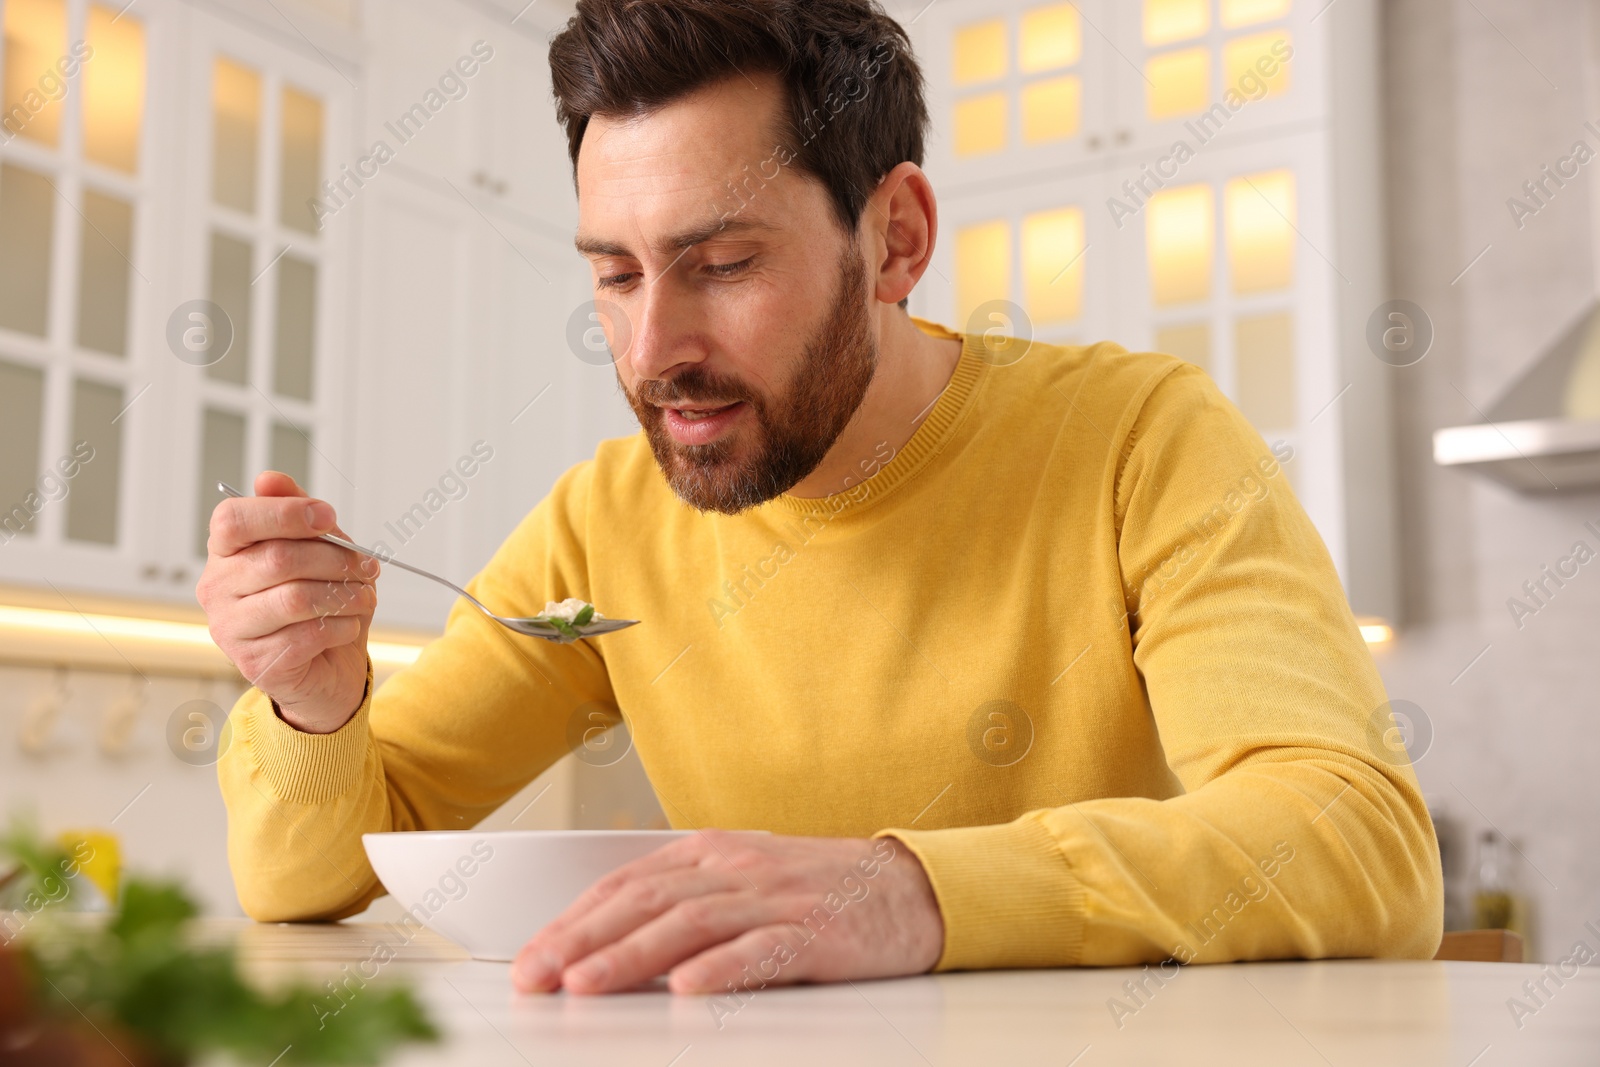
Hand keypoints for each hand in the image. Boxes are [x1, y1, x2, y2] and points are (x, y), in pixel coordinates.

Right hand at [196, 471, 376, 732]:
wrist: (327, 665)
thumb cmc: (318, 599)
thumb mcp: (316, 547)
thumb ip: (295, 511)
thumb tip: (269, 479)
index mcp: (225, 551)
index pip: (234, 519)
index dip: (284, 513)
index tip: (327, 517)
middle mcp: (217, 588)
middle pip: (278, 558)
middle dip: (335, 558)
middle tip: (367, 565)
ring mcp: (230, 628)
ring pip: (294, 599)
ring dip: (343, 594)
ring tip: (363, 595)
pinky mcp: (254, 662)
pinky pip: (307, 636)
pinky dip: (341, 626)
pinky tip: (349, 625)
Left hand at [510, 831, 943, 995]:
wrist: (911, 888)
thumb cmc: (820, 892)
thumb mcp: (742, 884)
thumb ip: (684, 904)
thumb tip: (611, 942)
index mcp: (712, 854)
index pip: (627, 885)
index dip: (573, 921)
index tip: (531, 957)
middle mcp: (736, 868)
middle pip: (645, 901)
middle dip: (582, 940)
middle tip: (536, 975)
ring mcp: (775, 897)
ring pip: (691, 923)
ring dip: (631, 955)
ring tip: (586, 984)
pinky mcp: (816, 931)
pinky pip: (762, 949)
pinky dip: (722, 968)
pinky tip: (688, 989)